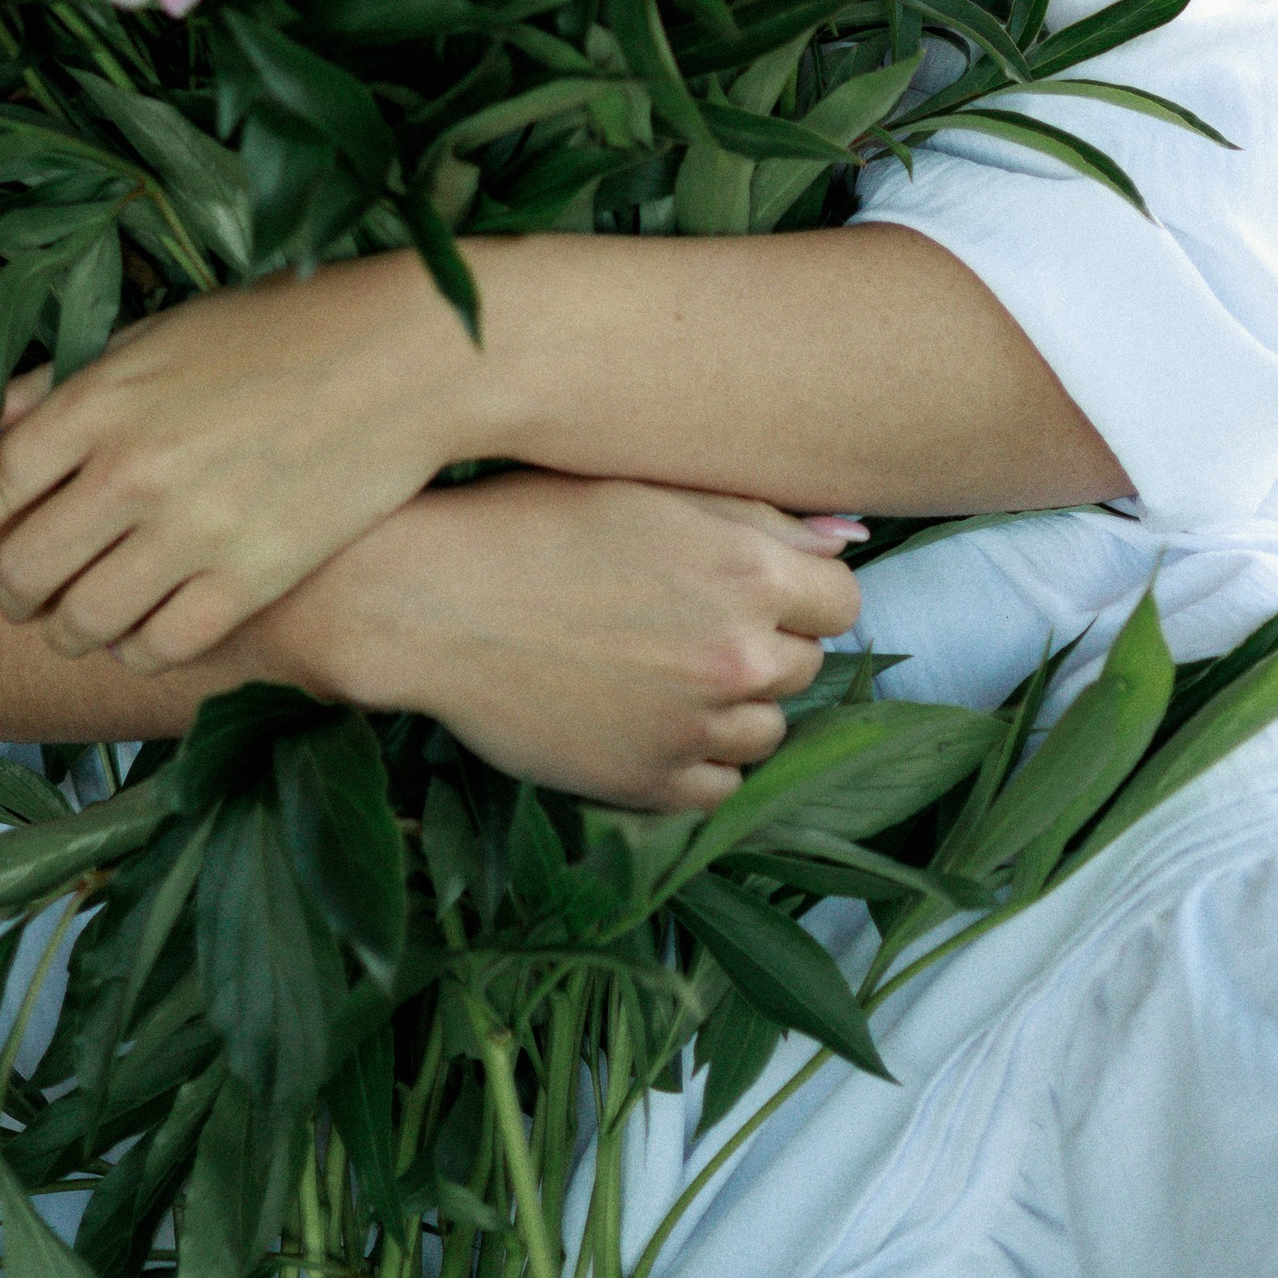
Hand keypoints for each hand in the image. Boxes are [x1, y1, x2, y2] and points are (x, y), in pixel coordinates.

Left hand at [0, 256, 477, 666]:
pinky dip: (137, 648)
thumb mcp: (155, 332)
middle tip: (17, 597)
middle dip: (7, 595)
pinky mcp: (250, 576)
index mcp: (102, 398)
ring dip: (67, 630)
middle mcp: (133, 469)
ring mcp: (192, 528)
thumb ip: (54, 378)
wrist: (400, 356)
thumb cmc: (273, 330)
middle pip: (24, 569)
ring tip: (78, 620)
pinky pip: (159, 645)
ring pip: (84, 621)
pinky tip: (145, 630)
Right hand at [271, 474, 860, 811]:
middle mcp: (737, 658)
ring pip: (767, 731)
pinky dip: (696, 758)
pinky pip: (718, 787)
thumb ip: (759, 515)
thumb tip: (850, 538)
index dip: (799, 589)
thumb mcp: (649, 491)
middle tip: (684, 616)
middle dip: (763, 642)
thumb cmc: (531, 522)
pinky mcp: (650, 785)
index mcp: (748, 573)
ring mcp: (696, 728)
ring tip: (658, 666)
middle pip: (805, 666)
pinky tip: (644, 715)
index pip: (841, 600)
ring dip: (733, 705)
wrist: (428, 600)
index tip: (749, 583)